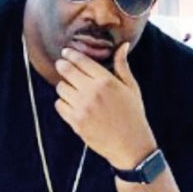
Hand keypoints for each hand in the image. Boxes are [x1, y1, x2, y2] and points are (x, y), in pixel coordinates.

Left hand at [54, 43, 156, 168]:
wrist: (130, 145)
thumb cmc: (133, 115)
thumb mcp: (131, 88)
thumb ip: (123, 65)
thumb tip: (123, 46)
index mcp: (106, 81)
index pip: (81, 61)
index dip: (70, 54)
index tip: (66, 52)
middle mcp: (92, 92)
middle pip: (66, 71)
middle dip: (62, 65)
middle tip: (61, 64)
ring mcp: (82, 108)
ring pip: (61, 88)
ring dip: (64, 85)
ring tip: (71, 88)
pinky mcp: (75, 122)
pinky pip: (59, 105)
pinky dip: (63, 102)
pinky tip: (72, 103)